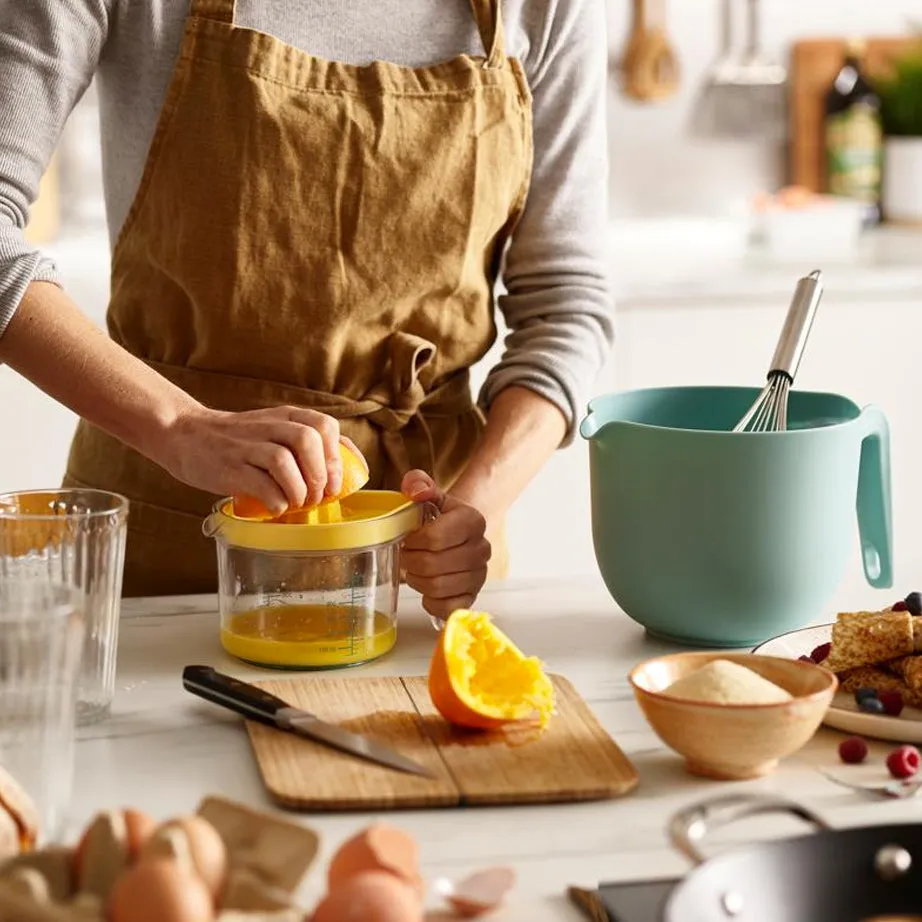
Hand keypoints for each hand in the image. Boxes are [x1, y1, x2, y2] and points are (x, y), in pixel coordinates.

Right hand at [159, 403, 364, 514]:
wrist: (184, 434)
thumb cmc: (239, 441)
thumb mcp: (274, 429)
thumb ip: (306, 442)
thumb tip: (348, 467)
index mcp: (285, 416)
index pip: (324, 425)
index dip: (337, 456)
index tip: (338, 482)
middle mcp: (267, 426)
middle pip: (307, 439)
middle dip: (321, 474)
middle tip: (319, 496)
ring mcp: (246, 446)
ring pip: (283, 460)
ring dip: (299, 489)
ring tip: (298, 503)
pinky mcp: (229, 468)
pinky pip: (259, 484)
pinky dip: (275, 500)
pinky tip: (276, 507)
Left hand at [400, 471, 491, 620]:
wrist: (459, 536)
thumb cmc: (439, 518)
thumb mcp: (429, 496)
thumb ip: (418, 484)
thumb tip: (415, 490)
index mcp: (472, 520)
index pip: (434, 537)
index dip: (412, 541)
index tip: (407, 539)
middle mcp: (482, 548)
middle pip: (432, 565)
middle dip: (410, 562)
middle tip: (406, 556)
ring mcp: (479, 575)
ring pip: (437, 587)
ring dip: (417, 580)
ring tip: (414, 571)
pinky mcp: (473, 596)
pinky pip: (447, 608)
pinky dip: (431, 602)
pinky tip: (427, 590)